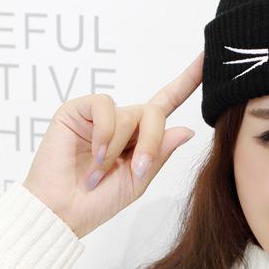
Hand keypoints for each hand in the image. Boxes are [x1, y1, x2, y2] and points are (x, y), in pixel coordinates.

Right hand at [22, 52, 204, 238]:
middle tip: (136, 169)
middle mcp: (123, 120)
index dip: (188, 80)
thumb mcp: (138, 180)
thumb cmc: (98, 201)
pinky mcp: (77, 110)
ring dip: (119, 147)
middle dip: (151, 141)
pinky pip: (104, 107)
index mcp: (141, 136)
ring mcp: (99, 115)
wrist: (62, 211)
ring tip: (100, 170)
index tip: (207, 57)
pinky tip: (94, 154)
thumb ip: (160, 154)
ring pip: (130, 114)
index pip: (169, 102)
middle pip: (155, 112)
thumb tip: (188, 130)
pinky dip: (104, 134)